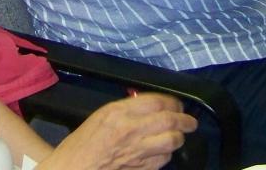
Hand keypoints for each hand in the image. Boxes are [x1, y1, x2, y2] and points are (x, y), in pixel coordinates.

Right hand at [56, 93, 195, 169]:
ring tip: (181, 134)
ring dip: (180, 136)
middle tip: (190, 120)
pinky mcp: (141, 168)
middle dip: (185, 119)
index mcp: (120, 112)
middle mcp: (132, 130)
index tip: (177, 104)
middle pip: (170, 120)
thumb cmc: (83, 141)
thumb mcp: (103, 115)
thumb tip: (150, 105)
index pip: (157, 102)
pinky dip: (168, 153)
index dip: (173, 102)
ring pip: (172, 141)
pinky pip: (164, 159)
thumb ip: (127, 108)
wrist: (75, 168)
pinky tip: (165, 150)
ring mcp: (138, 151)